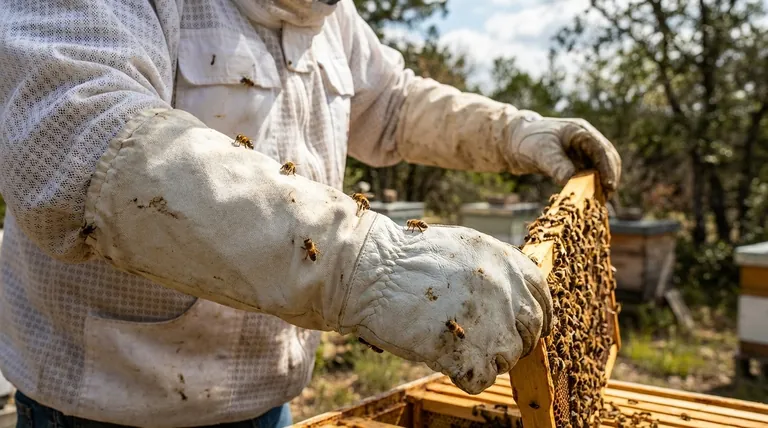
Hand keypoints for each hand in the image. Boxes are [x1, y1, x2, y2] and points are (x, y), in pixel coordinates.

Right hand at [337, 217, 552, 393]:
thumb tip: (512, 296)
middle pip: (531, 331)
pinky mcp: (469, 354)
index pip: (543, 297)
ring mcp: (492, 325)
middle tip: (487, 342)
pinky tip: (446, 359)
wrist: (372, 271)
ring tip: (457, 346)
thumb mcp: (463, 248)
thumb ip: (493, 269)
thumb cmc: (407, 258)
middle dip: (514, 341)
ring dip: (487, 358)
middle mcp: (508, 293)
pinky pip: (481, 379)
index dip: (537, 316)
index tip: (529, 327)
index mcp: (507, 263)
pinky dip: (465, 375)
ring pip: (508, 358)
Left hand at [505, 111, 621, 192]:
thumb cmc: (528, 142)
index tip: (609, 186)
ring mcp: (582, 150)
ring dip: (602, 183)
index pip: (601, 150)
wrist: (513, 142)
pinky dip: (592, 185)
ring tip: (599, 202)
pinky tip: (589, 199)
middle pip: (607, 158)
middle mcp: (585, 139)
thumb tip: (572, 181)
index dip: (608, 168)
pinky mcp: (576, 161)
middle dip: (609, 177)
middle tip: (606, 198)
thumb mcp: (542, 153)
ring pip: (600, 167)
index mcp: (580, 131)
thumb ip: (557, 165)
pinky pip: (590, 174)